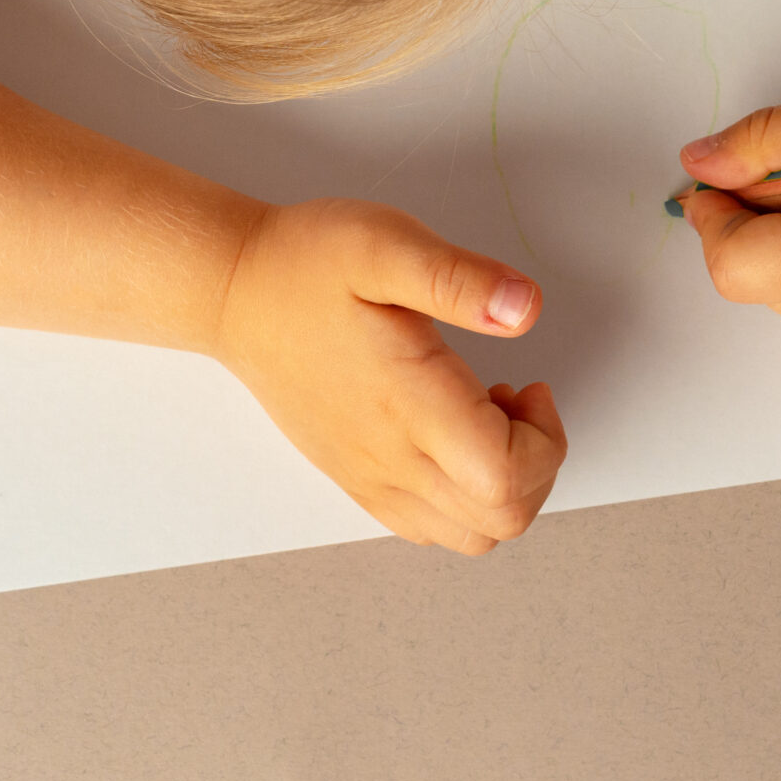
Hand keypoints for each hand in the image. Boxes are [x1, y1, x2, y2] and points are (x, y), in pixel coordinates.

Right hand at [213, 198, 566, 552]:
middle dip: (538, 465)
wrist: (235, 293)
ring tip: (488, 421)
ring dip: (504, 488)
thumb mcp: (386, 243)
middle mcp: (390, 459)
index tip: (529, 387)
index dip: (545, 440)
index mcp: (409, 405)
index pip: (506, 476)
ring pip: (470, 537)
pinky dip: (465, 500)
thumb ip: (461, 279)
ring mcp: (371, 478)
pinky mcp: (357, 480)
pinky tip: (452, 439)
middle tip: (517, 403)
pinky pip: (429, 528)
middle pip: (499, 520)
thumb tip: (525, 308)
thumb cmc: (306, 266)